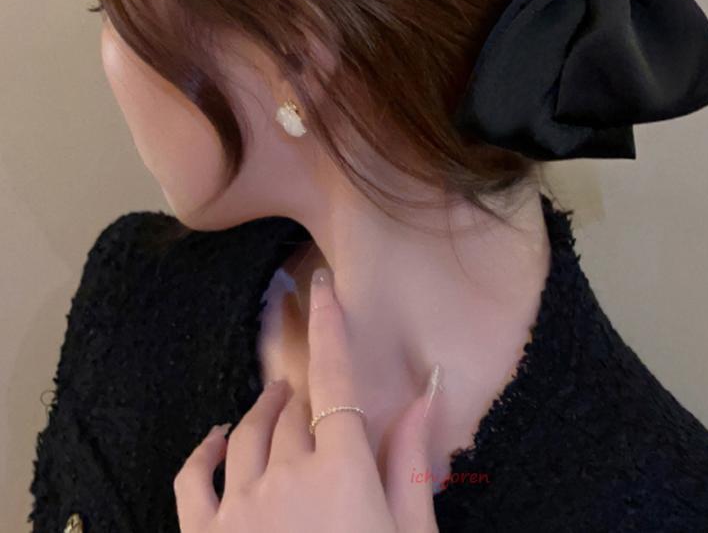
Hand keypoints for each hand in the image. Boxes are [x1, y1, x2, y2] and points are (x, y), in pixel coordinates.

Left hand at [174, 266, 441, 531]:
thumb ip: (410, 464)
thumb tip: (427, 394)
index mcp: (343, 473)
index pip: (335, 377)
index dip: (329, 324)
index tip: (321, 283)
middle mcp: (286, 478)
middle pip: (294, 407)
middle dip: (307, 394)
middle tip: (316, 393)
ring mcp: (239, 510)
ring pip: (249, 431)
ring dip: (266, 410)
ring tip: (279, 403)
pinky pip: (194, 475)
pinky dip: (206, 448)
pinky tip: (218, 436)